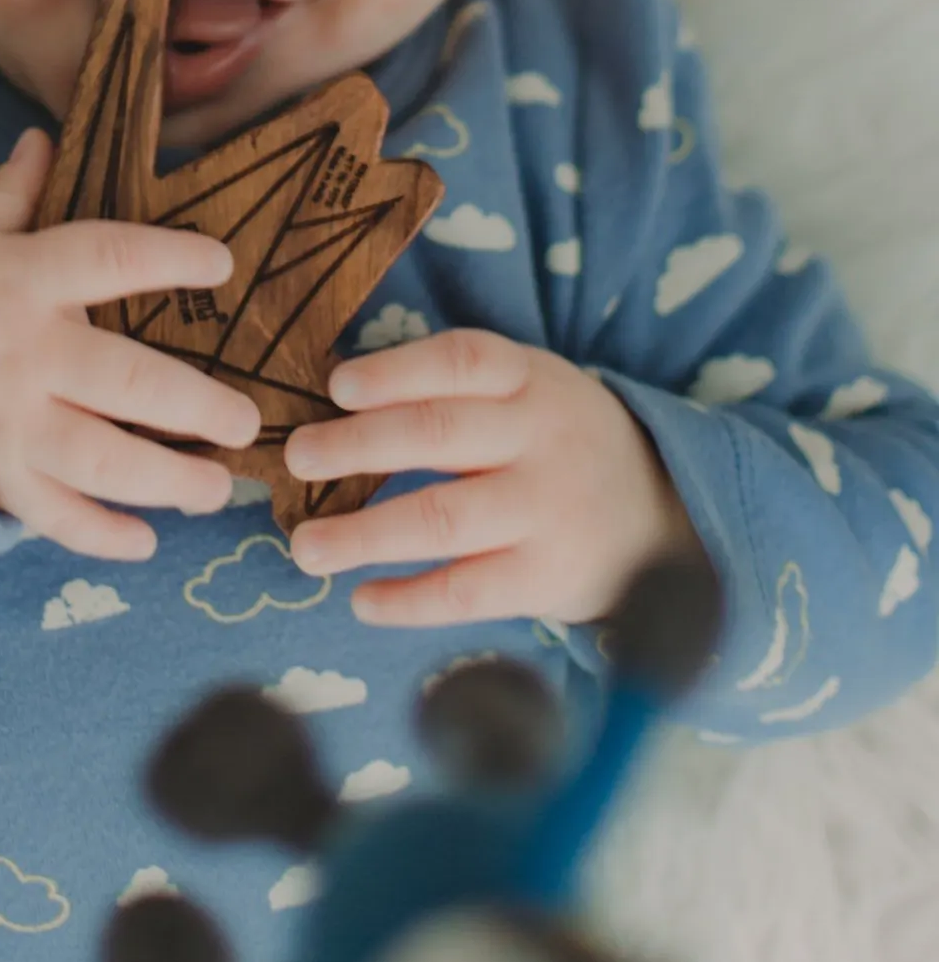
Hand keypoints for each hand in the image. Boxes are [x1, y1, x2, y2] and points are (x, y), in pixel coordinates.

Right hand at [0, 129, 258, 560]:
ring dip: (169, 481)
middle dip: (197, 406)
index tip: (221, 264)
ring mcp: (7, 421)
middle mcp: (26, 354)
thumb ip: (11, 191)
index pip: (111, 258)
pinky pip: (51, 513)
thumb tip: (43, 138)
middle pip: (130, 380)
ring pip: (104, 460)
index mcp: (24, 279)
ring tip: (216, 489)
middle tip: (245, 422)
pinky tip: (143, 543)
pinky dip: (98, 535)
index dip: (169, 258)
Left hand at [283, 329, 699, 627]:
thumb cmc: (553, 443)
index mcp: (529, 380)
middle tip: (296, 457)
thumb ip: (449, 390)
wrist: (664, 516)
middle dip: (358, 446)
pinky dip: (408, 601)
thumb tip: (332, 401)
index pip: (462, 360)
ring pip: (443, 518)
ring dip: (363, 534)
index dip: (396, 372)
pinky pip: (467, 591)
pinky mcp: (550, 577)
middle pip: (439, 435)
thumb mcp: (525, 392)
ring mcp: (549, 510)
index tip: (337, 387)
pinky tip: (362, 600)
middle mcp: (542, 439)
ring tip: (305, 547)